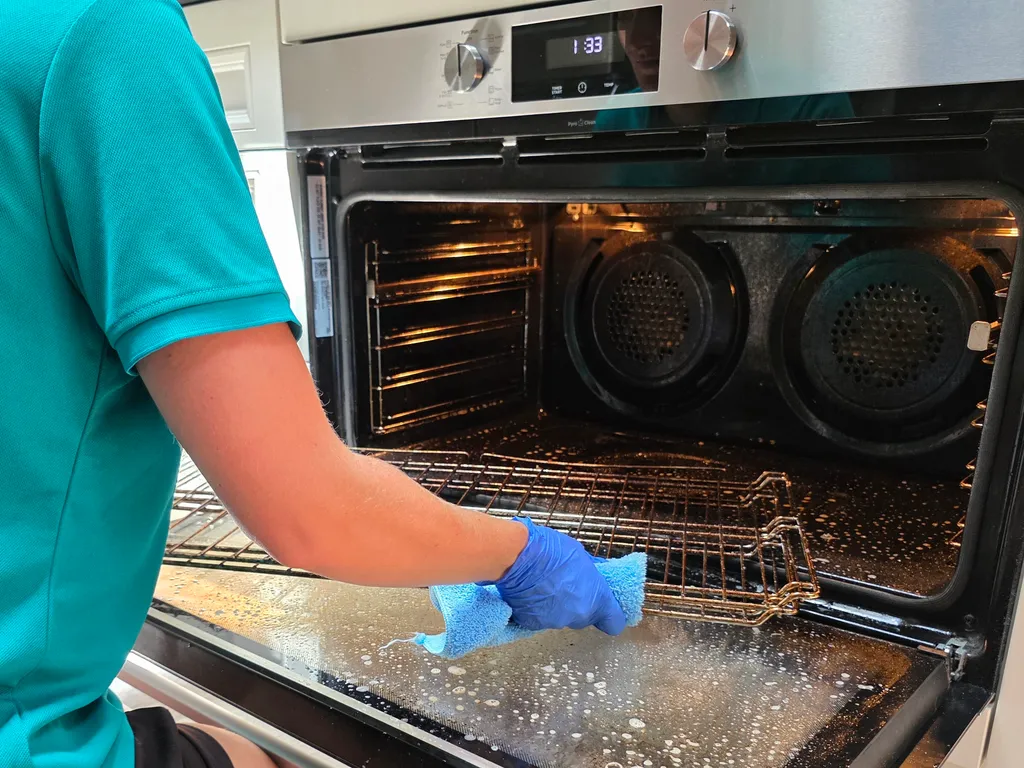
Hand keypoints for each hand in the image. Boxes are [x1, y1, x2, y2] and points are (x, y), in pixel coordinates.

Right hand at [494, 518, 626, 634]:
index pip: (613, 623)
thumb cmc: (551, 550)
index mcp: (596, 600)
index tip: (605, 608)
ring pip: (560, 617)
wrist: (517, 557)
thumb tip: (595, 575)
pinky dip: (536, 608)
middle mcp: (577, 616)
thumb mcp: (580, 555)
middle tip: (567, 585)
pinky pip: (539, 618)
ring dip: (556, 605)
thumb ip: (590, 572)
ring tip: (544, 584)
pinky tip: (529, 592)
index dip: (609, 616)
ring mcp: (554, 622)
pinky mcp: (531, 623)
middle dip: (578, 604)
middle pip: (584, 618)